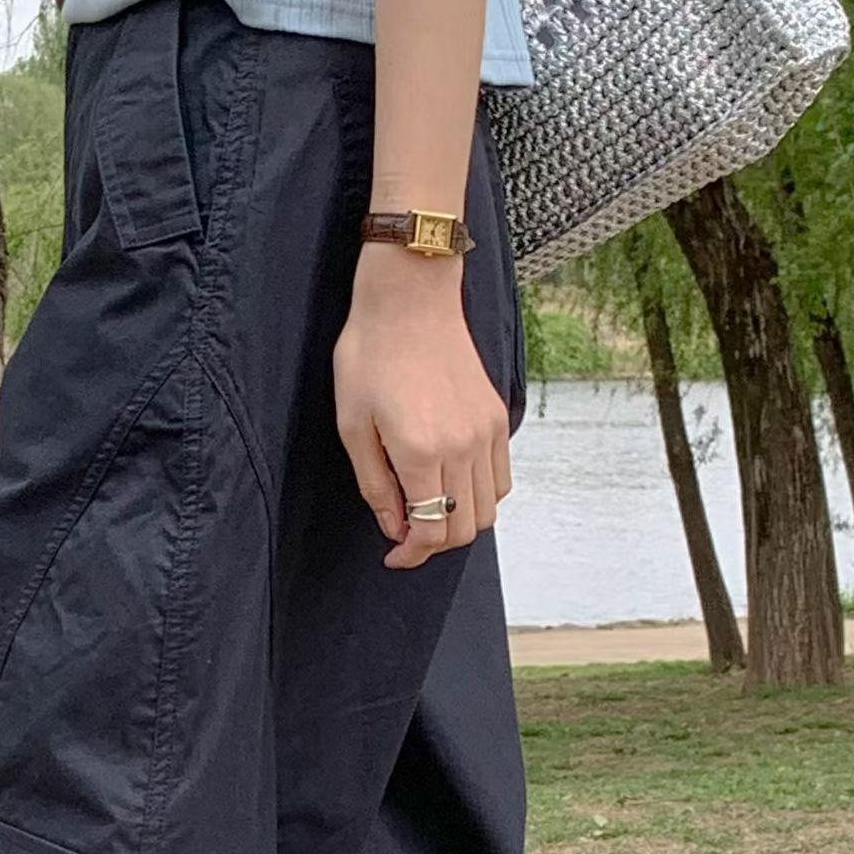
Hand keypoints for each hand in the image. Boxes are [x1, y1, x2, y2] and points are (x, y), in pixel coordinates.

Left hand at [333, 246, 512, 569]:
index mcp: (422, 453)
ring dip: (460, 520)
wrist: (410, 297)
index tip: (394, 556)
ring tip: (427, 509)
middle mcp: (464, 447)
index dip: (412, 555)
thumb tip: (394, 527)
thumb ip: (375, 483)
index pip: (431, 532)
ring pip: (490, 507)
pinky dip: (480, 493)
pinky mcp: (498, 415)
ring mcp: (487, 431)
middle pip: (465, 528)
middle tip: (406, 536)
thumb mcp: (353, 424)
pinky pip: (501, 476)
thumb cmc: (370, 354)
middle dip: (435, 544)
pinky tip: (450, 482)